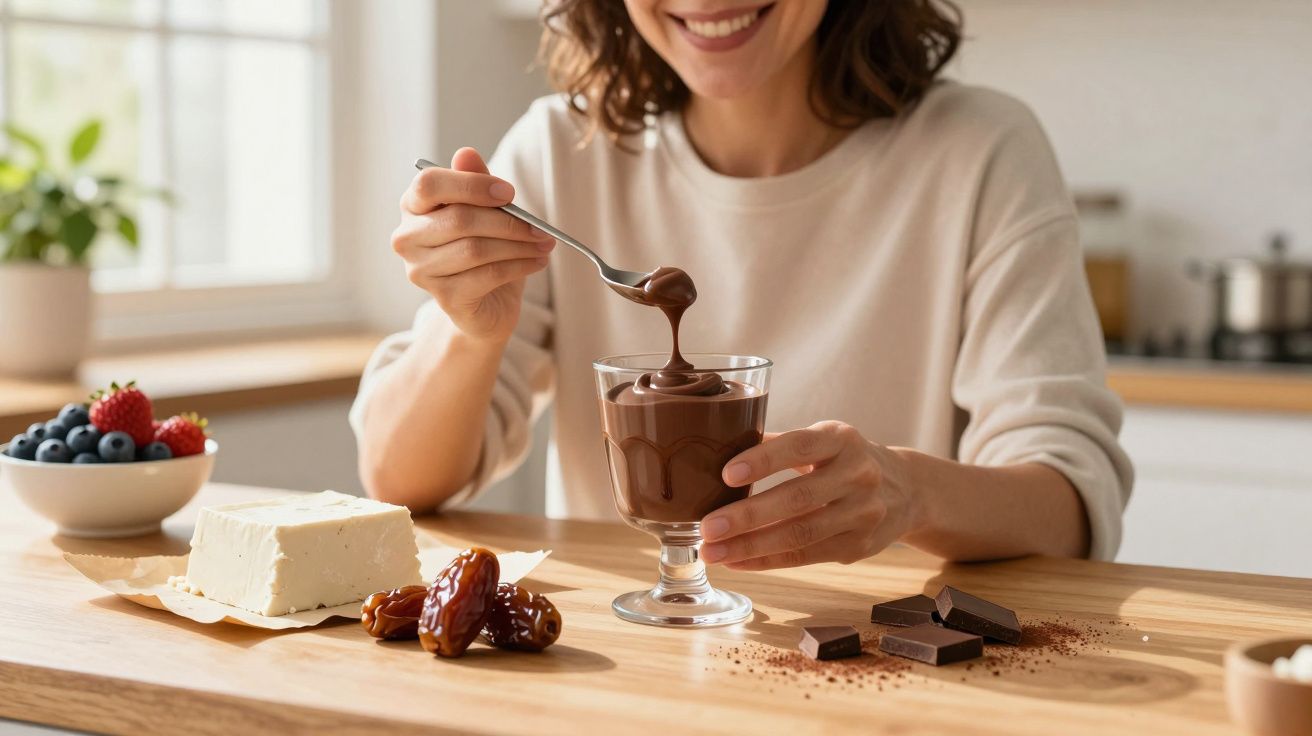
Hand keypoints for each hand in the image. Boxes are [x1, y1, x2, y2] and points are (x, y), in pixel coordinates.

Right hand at [390, 147, 555, 341]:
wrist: (487, 304)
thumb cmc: (484, 249)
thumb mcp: (485, 211)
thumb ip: (476, 182)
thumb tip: (466, 153)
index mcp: (413, 206)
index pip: (429, 184)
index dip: (471, 185)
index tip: (509, 193)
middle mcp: (407, 238)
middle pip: (459, 219)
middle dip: (508, 221)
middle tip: (541, 227)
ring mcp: (421, 270)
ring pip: (475, 249)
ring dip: (519, 245)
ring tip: (544, 244)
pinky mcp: (443, 297)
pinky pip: (486, 275)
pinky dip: (519, 266)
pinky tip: (537, 261)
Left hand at [699, 421, 920, 569]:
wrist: (907, 489)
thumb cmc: (845, 460)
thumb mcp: (824, 440)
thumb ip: (779, 445)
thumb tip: (719, 451)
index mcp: (842, 439)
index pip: (800, 446)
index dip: (764, 460)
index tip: (727, 474)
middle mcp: (858, 475)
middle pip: (798, 499)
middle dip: (747, 516)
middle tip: (707, 527)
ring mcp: (863, 514)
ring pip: (801, 535)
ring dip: (751, 547)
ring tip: (712, 552)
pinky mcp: (859, 546)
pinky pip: (806, 557)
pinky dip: (767, 561)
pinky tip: (737, 561)